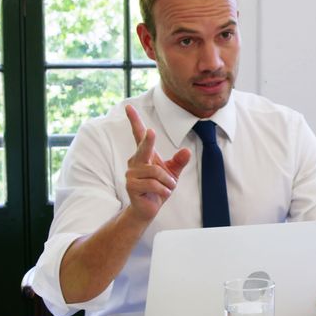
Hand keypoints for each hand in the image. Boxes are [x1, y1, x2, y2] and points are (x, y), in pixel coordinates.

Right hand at [124, 105, 190, 221]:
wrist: (149, 208)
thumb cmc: (159, 188)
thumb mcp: (172, 173)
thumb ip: (179, 161)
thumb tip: (187, 150)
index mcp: (144, 155)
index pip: (138, 134)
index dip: (134, 120)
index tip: (129, 107)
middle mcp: (135, 161)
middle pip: (143, 147)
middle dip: (148, 140)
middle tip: (151, 132)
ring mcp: (131, 173)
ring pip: (155, 172)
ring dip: (167, 181)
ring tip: (167, 187)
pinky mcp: (131, 186)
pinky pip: (153, 184)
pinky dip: (163, 189)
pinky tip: (163, 193)